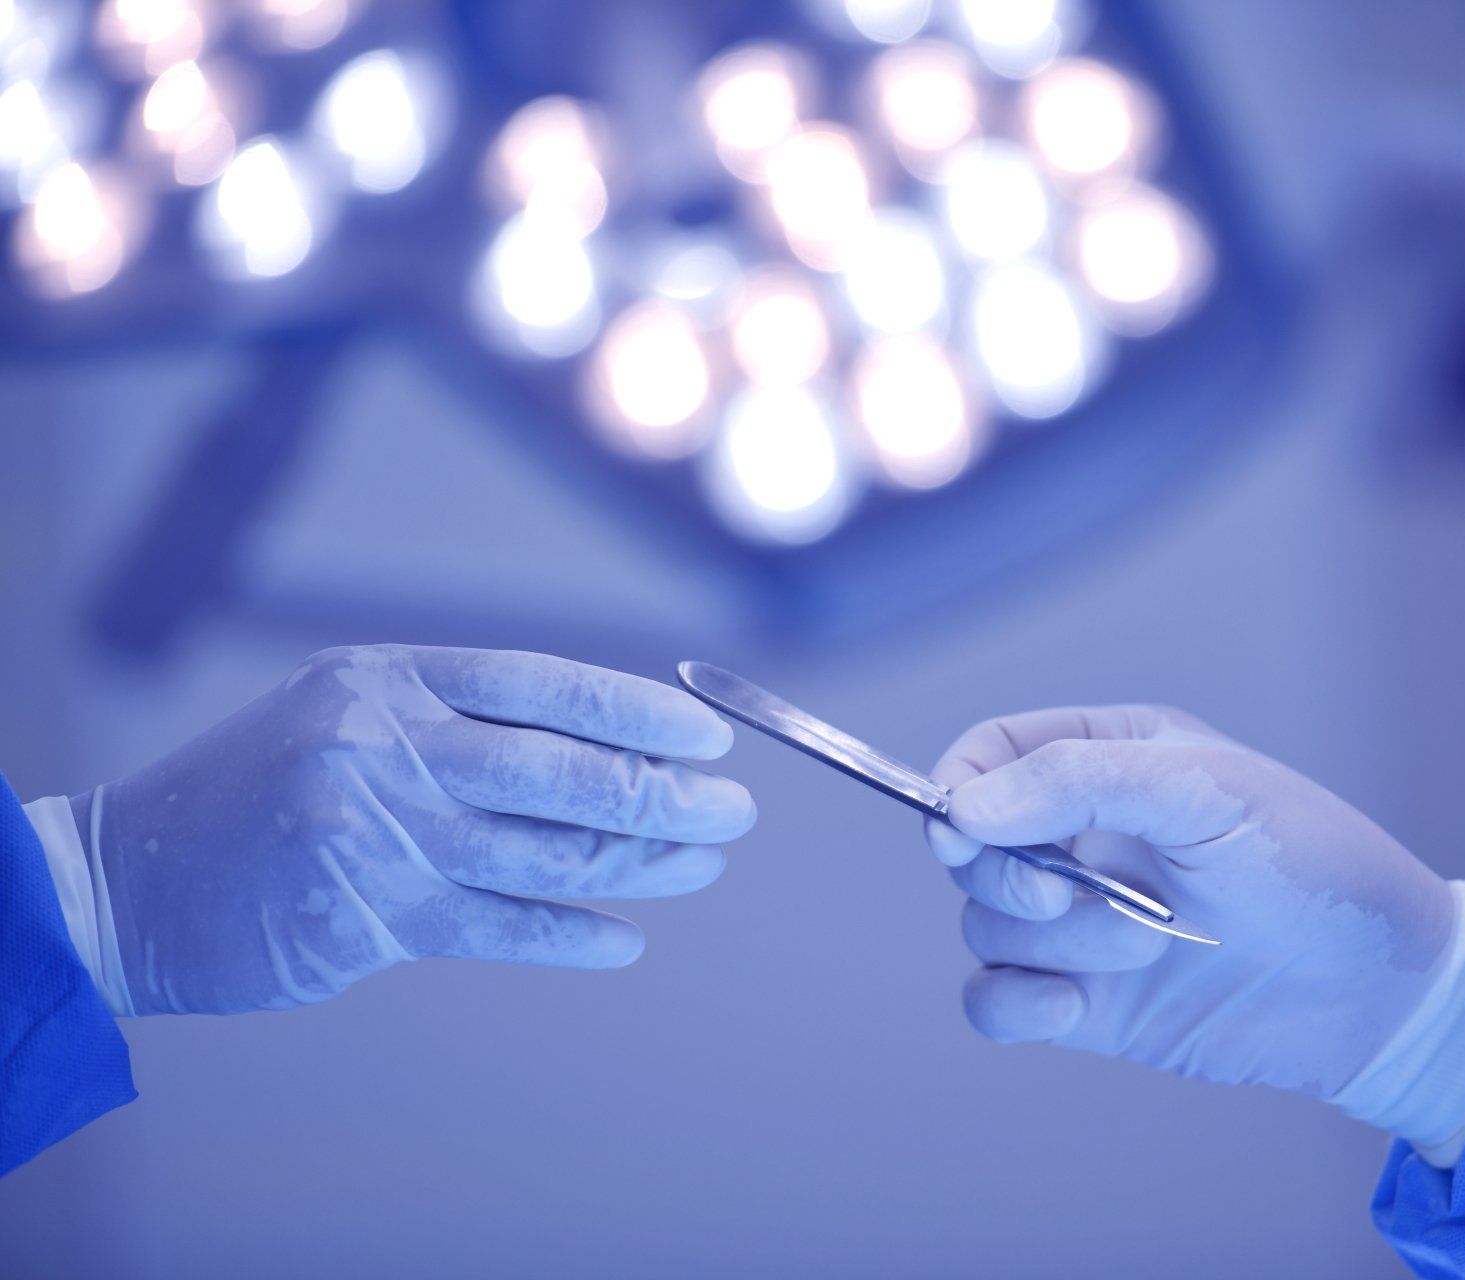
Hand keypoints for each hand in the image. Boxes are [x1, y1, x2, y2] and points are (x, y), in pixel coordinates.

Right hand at [87, 645, 755, 1014]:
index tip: (710, 736)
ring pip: (549, 851)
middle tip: (734, 812)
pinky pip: (502, 925)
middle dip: (667, 794)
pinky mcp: (368, 917)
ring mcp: (378, 834)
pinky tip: (624, 938)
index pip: (548, 684)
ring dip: (644, 861)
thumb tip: (611, 740)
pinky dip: (574, 932)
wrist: (131, 877)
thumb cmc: (263, 786)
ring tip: (702, 863)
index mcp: (389, 679)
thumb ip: (461, 718)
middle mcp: (387, 747)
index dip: (641, 712)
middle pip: (566, 771)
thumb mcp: (348, 711)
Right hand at [924, 706, 1453, 1095]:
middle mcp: (1084, 836)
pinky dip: (1016, 1008)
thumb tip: (963, 812)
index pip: (989, 753)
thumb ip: (1077, 784)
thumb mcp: (1203, 791)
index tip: (965, 829)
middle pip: (971, 847)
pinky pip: (994, 1002)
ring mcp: (1081, 921)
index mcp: (1110, 757)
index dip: (961, 787)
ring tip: (1147, 946)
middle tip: (1065, 894)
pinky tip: (1075, 1011)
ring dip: (1054, 942)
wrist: (1380, 991)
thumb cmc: (1312, 866)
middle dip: (1005, 875)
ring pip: (986, 926)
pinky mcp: (1086, 1000)